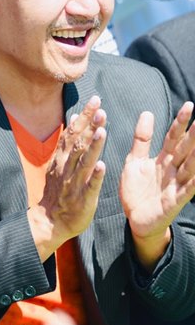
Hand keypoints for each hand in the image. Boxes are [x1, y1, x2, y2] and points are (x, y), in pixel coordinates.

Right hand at [28, 96, 107, 260]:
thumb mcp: (59, 163)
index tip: (95, 100)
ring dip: (93, 147)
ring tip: (102, 131)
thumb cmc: (58, 191)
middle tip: (100, 108)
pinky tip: (102, 166)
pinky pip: (89, 186)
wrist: (49, 220)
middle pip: (78, 143)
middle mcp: (66, 168)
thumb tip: (74, 118)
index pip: (72, 133)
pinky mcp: (83, 199)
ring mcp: (74, 183)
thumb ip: (68, 142)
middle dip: (89, 125)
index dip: (84, 117)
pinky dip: (95, 176)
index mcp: (62, 159)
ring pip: (84, 162)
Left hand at [120, 102, 194, 269]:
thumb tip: (148, 113)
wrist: (135, 219)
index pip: (173, 137)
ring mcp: (176, 184)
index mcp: (163, 159)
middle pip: (186, 149)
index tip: (189, 105)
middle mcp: (173, 170)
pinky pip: (188, 190)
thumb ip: (142, 139)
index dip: (181, 122)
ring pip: (192, 166)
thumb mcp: (135, 160)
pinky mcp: (175, 200)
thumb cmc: (137, 190)